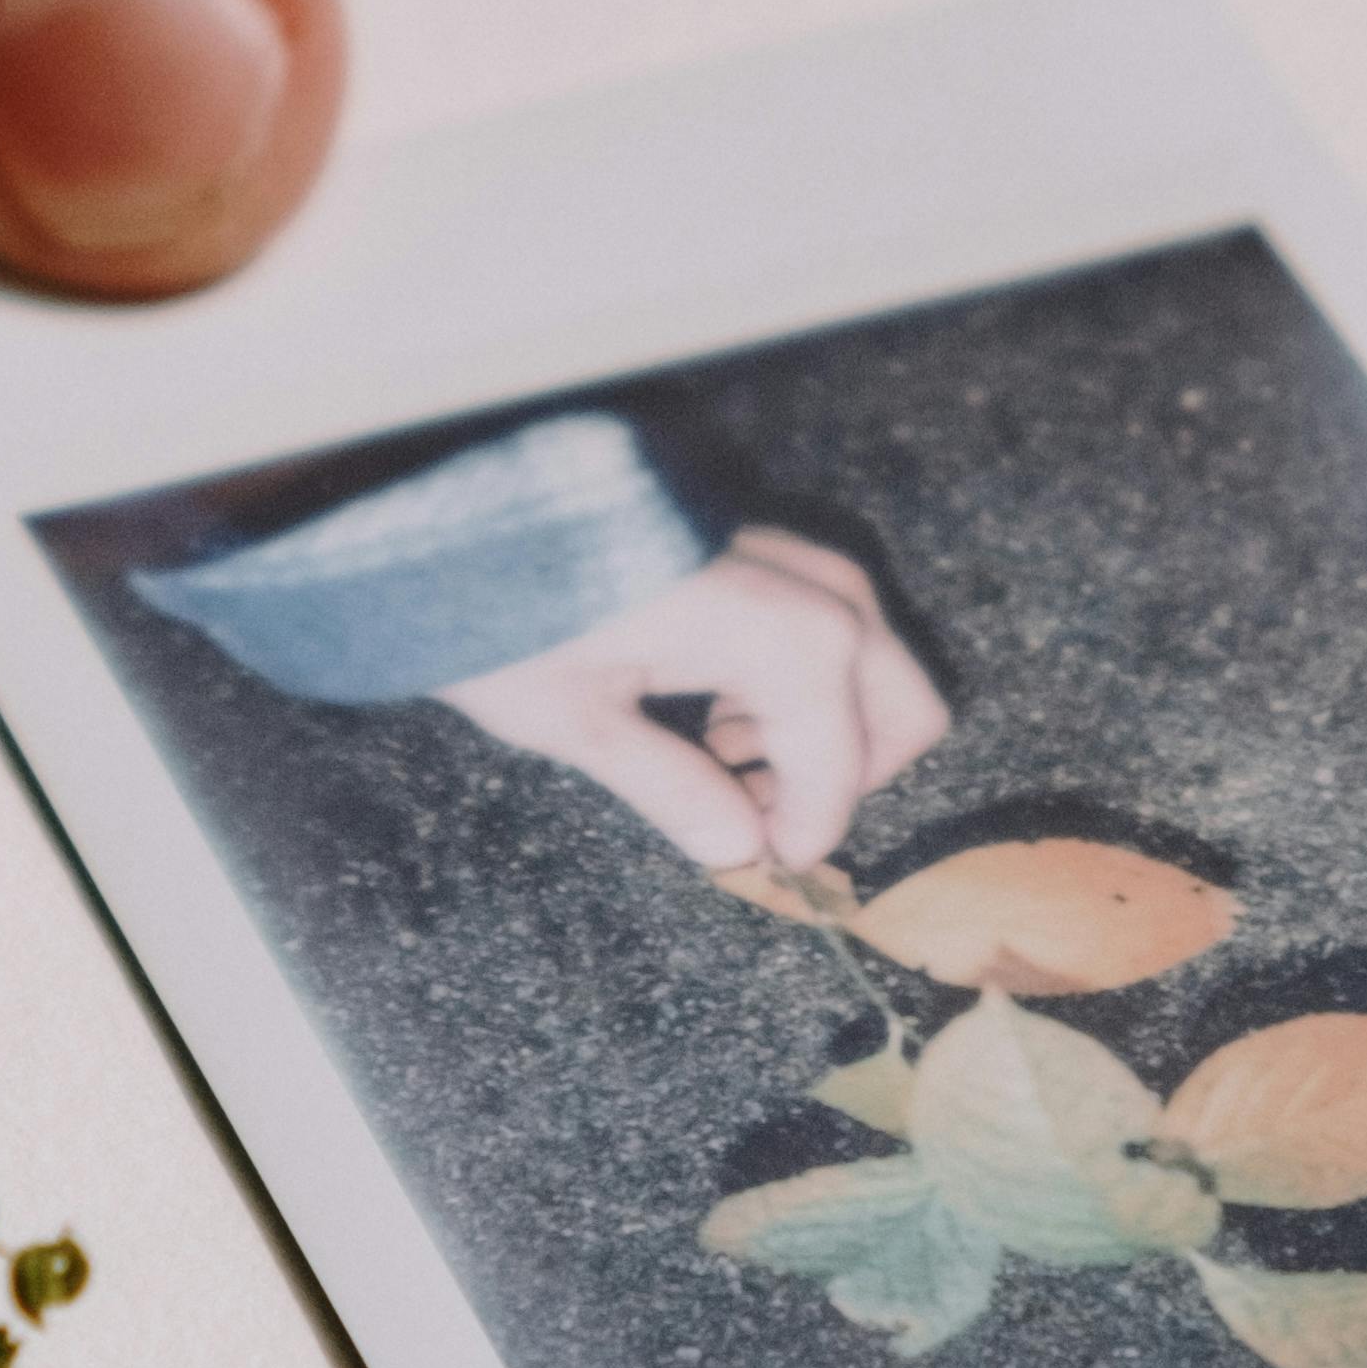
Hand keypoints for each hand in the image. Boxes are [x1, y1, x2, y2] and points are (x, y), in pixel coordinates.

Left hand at [444, 530, 947, 872]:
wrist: (463, 501)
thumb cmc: (507, 606)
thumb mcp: (575, 720)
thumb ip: (671, 789)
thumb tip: (740, 849)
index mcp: (776, 637)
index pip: (837, 770)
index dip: (805, 832)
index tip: (764, 866)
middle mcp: (813, 589)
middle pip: (904, 712)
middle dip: (842, 778)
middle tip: (756, 810)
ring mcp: (799, 558)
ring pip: (875, 671)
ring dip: (820, 733)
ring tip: (713, 753)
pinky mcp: (772, 547)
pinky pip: (834, 633)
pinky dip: (798, 688)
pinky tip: (708, 706)